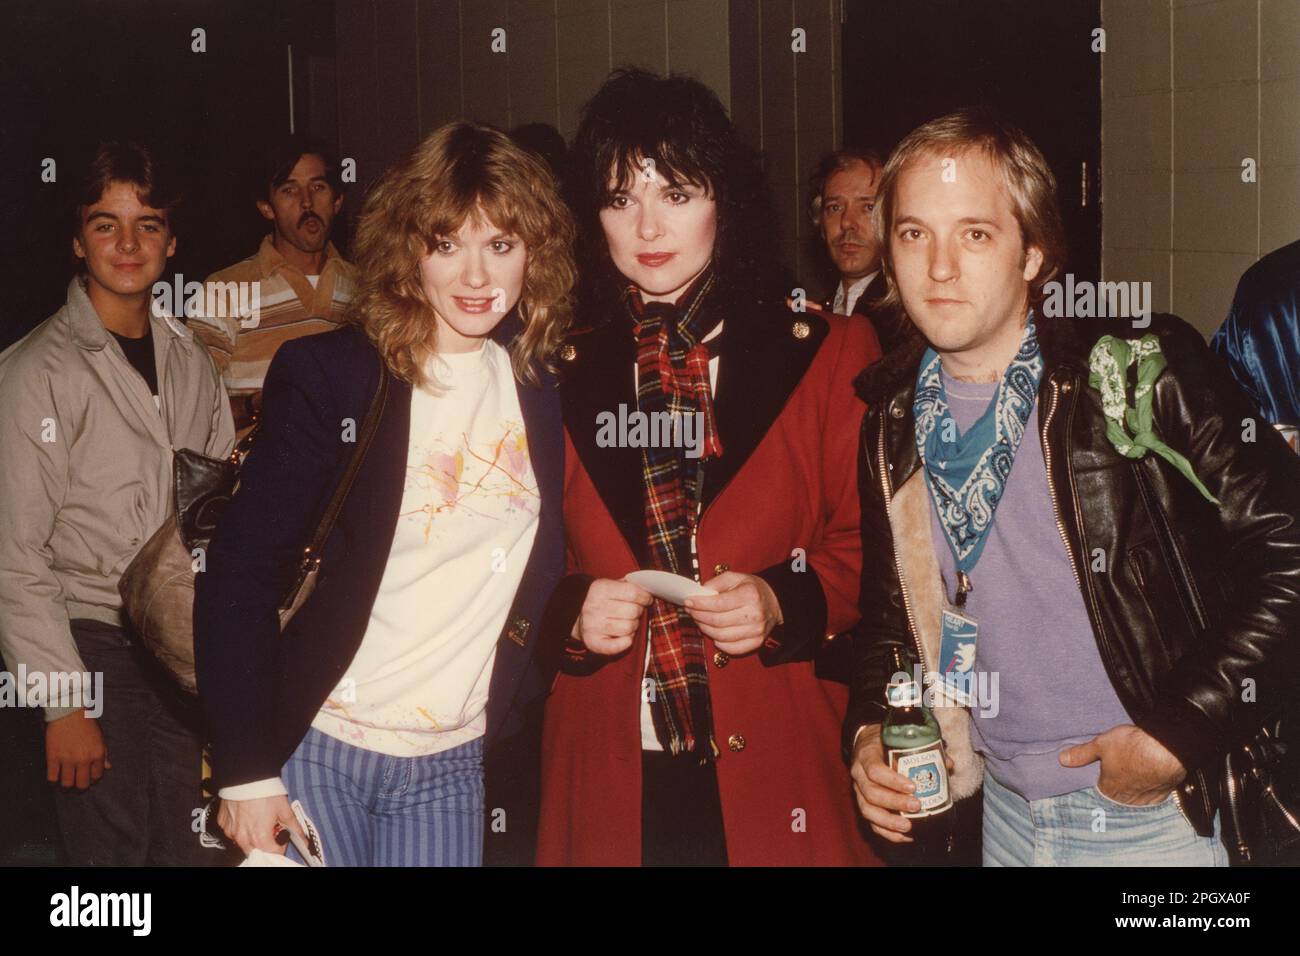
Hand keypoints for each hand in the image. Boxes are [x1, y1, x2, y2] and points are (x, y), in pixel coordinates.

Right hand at [45, 710, 108, 788]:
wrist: (68, 712)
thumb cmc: (86, 723)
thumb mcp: (100, 737)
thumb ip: (104, 753)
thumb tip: (108, 767)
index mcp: (98, 754)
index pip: (97, 776)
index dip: (92, 779)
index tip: (88, 778)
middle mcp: (84, 759)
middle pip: (82, 784)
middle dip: (80, 787)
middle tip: (77, 785)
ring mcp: (67, 759)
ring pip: (67, 784)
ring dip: (66, 786)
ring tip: (66, 783)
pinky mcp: (53, 757)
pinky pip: (52, 777)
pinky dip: (53, 781)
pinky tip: (55, 777)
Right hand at [218, 794, 304, 856]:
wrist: (246, 776)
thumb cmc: (266, 792)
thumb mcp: (284, 809)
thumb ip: (294, 828)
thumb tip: (304, 840)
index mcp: (260, 838)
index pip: (273, 854)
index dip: (280, 845)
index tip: (282, 835)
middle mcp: (243, 839)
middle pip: (257, 851)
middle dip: (265, 844)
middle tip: (270, 828)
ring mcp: (230, 832)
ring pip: (243, 843)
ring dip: (252, 837)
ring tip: (258, 819)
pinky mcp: (222, 824)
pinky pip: (232, 832)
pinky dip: (240, 828)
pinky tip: (246, 815)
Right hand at [574, 578, 653, 655]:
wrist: (577, 614)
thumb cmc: (602, 599)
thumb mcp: (611, 585)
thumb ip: (629, 585)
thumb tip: (649, 589)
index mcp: (600, 589)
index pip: (632, 592)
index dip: (645, 597)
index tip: (647, 599)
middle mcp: (595, 607)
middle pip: (632, 611)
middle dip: (639, 611)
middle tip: (635, 611)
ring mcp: (593, 625)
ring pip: (629, 628)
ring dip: (633, 626)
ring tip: (627, 622)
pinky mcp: (593, 642)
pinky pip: (618, 645)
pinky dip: (626, 642)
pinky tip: (626, 637)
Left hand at [684, 571, 781, 656]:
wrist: (775, 603)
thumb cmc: (752, 589)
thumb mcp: (736, 577)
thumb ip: (717, 582)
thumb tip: (699, 593)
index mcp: (750, 595)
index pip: (718, 604)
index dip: (699, 604)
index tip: (688, 602)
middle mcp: (754, 614)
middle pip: (717, 621)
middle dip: (699, 616)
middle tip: (691, 611)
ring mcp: (757, 631)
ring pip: (721, 636)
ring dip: (705, 629)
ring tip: (700, 620)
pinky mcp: (757, 642)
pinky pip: (732, 648)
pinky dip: (719, 642)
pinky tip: (714, 633)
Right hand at [849, 724, 955, 842]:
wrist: (866, 743)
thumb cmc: (884, 742)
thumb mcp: (897, 739)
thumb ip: (922, 749)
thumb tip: (947, 764)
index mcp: (866, 755)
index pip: (874, 770)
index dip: (893, 780)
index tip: (913, 787)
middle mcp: (858, 774)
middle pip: (871, 793)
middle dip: (895, 802)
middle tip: (917, 806)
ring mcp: (858, 791)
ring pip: (868, 811)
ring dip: (888, 822)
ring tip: (908, 826)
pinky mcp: (862, 804)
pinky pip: (871, 822)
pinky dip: (887, 832)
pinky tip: (904, 837)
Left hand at [1059, 724, 1185, 805]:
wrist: (1167, 749)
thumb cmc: (1131, 746)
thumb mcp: (1101, 744)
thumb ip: (1082, 754)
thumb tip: (1062, 759)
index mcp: (1109, 790)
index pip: (1099, 792)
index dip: (1099, 782)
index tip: (1100, 775)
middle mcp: (1127, 800)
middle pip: (1118, 796)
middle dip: (1116, 787)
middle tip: (1118, 774)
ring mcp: (1147, 799)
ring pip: (1135, 798)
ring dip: (1133, 789)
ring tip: (1132, 776)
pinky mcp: (1163, 794)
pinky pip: (1153, 796)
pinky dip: (1149, 789)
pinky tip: (1149, 780)